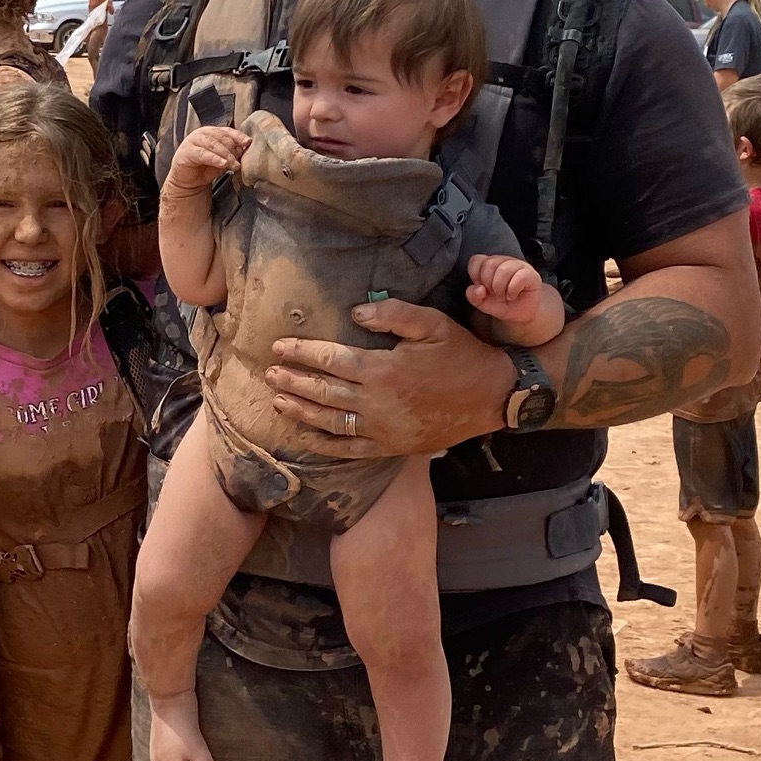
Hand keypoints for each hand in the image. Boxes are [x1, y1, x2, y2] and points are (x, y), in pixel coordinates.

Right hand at [162, 125, 250, 194]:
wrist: (188, 183)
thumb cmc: (205, 170)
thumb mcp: (222, 161)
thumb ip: (231, 155)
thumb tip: (244, 150)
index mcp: (212, 133)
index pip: (227, 131)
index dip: (238, 136)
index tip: (248, 142)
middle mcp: (202, 134)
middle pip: (221, 137)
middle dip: (232, 149)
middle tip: (239, 162)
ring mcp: (193, 141)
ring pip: (213, 144)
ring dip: (225, 155)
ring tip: (233, 165)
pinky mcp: (186, 152)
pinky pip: (203, 154)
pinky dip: (214, 158)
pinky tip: (223, 164)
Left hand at [263, 299, 511, 456]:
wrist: (491, 397)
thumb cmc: (461, 356)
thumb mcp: (432, 324)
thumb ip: (393, 314)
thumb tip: (355, 311)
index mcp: (381, 369)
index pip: (329, 359)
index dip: (301, 352)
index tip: (279, 346)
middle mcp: (375, 402)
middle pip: (322, 391)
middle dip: (292, 381)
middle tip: (269, 374)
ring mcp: (380, 428)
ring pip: (329, 421)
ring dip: (300, 411)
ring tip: (277, 401)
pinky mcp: (389, 446)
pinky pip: (350, 449)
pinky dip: (325, 444)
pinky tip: (307, 436)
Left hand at [465, 253, 545, 325]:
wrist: (521, 314)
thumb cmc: (502, 304)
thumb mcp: (482, 303)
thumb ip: (473, 296)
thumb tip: (478, 289)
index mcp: (489, 264)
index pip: (476, 260)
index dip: (475, 276)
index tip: (482, 288)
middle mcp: (503, 261)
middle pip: (489, 264)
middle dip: (489, 284)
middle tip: (495, 293)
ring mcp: (518, 266)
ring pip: (504, 270)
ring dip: (501, 288)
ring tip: (504, 295)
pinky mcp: (530, 274)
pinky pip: (519, 276)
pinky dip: (513, 290)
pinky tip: (513, 295)